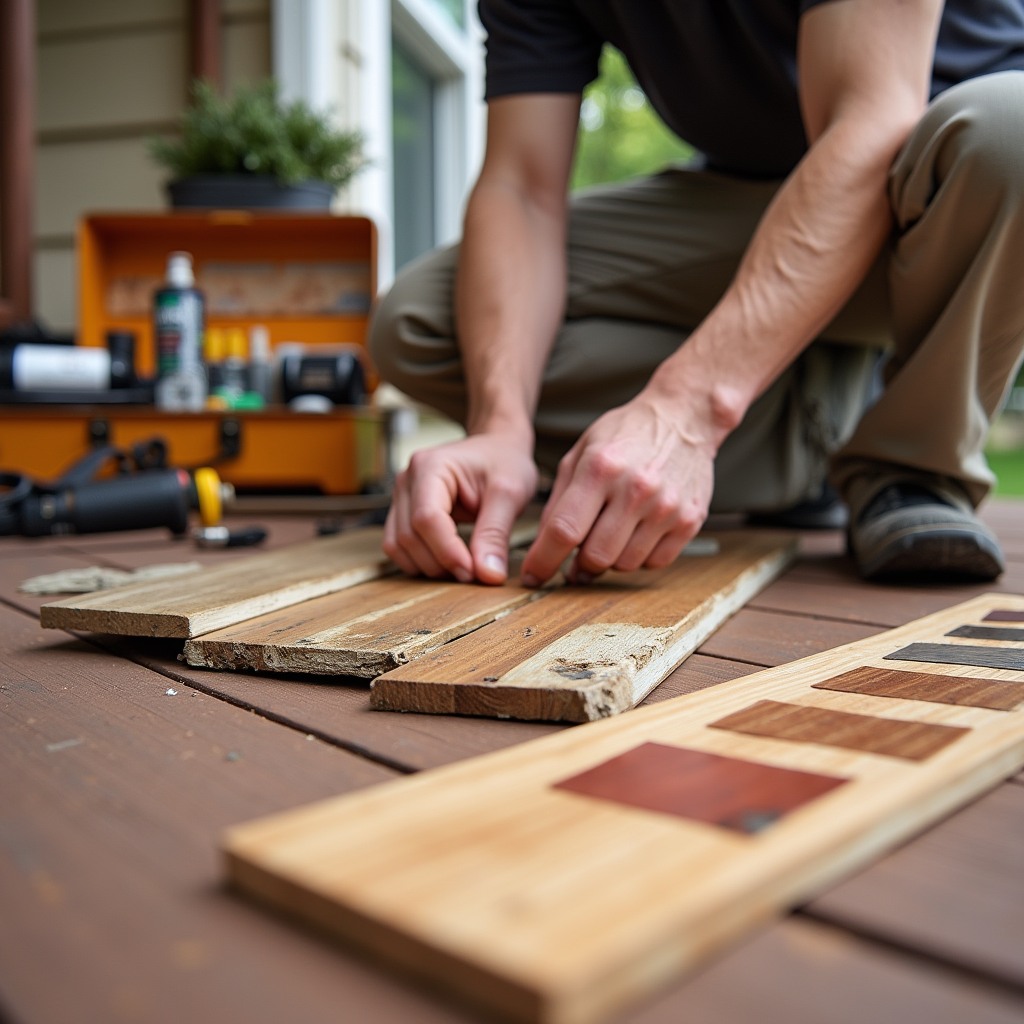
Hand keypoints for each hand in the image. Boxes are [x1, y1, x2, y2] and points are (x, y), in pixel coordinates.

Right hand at [383, 433, 538, 583]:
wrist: (497, 449)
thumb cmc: (504, 462)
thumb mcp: (509, 493)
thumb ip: (496, 534)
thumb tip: (488, 575)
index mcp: (431, 466)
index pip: (426, 518)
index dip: (447, 551)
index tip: (473, 572)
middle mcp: (407, 480)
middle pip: (409, 536)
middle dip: (440, 563)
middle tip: (474, 573)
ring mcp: (401, 497)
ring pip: (398, 545)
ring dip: (428, 566)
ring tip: (463, 567)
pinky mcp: (402, 512)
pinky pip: (397, 546)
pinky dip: (419, 562)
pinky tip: (447, 561)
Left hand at [520, 392, 715, 585]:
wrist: (683, 418)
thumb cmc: (627, 434)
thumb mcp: (580, 452)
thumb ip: (558, 499)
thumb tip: (542, 544)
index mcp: (601, 468)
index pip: (564, 530)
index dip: (543, 561)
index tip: (532, 576)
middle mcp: (636, 489)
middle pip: (595, 556)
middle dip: (579, 564)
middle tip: (577, 555)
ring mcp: (666, 507)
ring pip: (625, 564)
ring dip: (610, 559)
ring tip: (610, 534)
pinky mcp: (690, 521)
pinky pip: (655, 562)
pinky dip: (639, 557)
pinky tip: (636, 534)